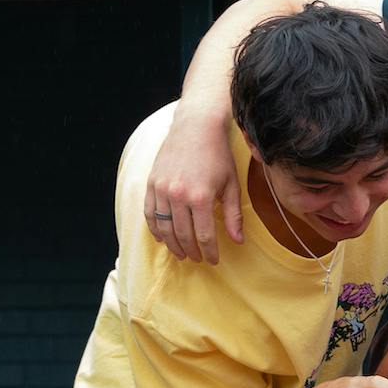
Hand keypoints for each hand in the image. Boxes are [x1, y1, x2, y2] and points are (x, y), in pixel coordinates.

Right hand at [143, 110, 241, 262]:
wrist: (195, 127)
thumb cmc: (217, 155)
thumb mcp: (231, 185)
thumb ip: (233, 215)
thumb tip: (238, 241)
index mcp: (200, 197)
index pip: (204, 235)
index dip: (209, 251)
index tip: (213, 260)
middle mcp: (178, 195)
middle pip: (183, 234)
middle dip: (191, 251)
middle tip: (198, 259)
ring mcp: (161, 189)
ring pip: (164, 227)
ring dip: (173, 244)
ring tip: (181, 253)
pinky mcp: (151, 183)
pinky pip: (150, 213)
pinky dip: (155, 228)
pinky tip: (162, 238)